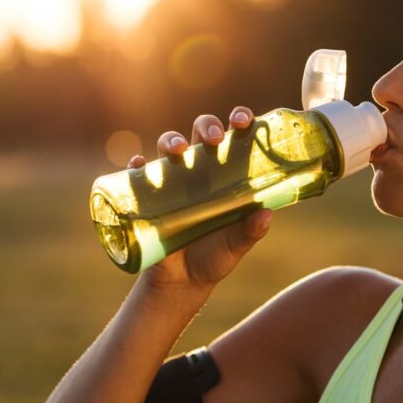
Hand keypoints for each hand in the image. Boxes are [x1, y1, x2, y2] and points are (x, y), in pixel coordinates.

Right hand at [129, 106, 270, 291]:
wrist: (183, 281)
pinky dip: (137, 165)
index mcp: (227, 174)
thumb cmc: (215, 256)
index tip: (242, 121)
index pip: (234, 138)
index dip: (238, 121)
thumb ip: (250, 232)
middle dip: (206, 125)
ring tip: (179, 149)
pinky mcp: (149, 195)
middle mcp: (200, 170)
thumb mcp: (236, 246)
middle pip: (201, 132)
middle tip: (214, 138)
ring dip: (172, 139)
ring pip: (169, 145)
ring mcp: (173, 180)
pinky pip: (138, 173)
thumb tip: (266, 215)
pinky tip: (139, 164)